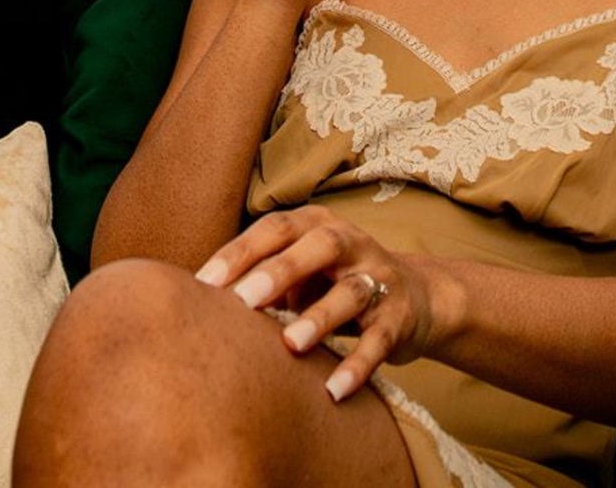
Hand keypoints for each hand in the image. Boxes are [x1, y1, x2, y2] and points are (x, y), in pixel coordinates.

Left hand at [195, 207, 439, 398]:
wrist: (415, 297)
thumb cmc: (333, 283)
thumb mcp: (300, 272)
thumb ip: (261, 281)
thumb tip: (200, 303)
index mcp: (318, 225)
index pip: (276, 229)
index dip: (241, 252)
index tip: (205, 283)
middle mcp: (352, 244)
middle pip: (319, 246)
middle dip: (282, 270)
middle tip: (245, 299)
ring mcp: (379, 278)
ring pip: (352, 292)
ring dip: (321, 316)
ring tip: (291, 344)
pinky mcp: (398, 317)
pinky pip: (379, 341)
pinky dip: (358, 365)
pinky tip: (334, 390)